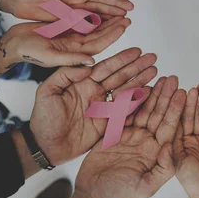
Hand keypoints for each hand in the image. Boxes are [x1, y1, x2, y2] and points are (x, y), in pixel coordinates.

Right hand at [3, 18, 130, 66]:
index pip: (99, 44)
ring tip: (119, 10)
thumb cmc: (28, 53)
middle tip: (128, 14)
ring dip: (106, 20)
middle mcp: (76, 46)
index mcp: (74, 53)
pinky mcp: (65, 29)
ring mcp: (71, 37)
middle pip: (100, 35)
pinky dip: (93, 15)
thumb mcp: (49, 57)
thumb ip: (70, 59)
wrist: (13, 44)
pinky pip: (83, 21)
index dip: (113, 34)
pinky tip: (102, 7)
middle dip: (114, 26)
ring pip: (93, 27)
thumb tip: (91, 62)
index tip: (125, 24)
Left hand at [30, 47, 157, 165]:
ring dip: (141, 80)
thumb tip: (87, 65)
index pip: (105, 67)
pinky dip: (138, 101)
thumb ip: (65, 75)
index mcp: (83, 82)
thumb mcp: (47, 92)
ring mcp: (103, 107)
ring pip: (126, 90)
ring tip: (155, 71)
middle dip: (137, 67)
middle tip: (152, 58)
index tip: (136, 51)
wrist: (45, 146)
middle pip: (120, 76)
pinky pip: (125, 110)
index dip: (121, 59)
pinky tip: (150, 92)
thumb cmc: (43, 119)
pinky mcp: (108, 122)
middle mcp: (96, 92)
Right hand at [70, 76, 185, 197]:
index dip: (175, 109)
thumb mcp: (146, 186)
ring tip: (161, 77)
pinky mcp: (116, 130)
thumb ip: (164, 168)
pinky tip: (139, 86)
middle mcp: (147, 140)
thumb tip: (171, 147)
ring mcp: (132, 134)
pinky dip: (131, 99)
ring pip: (144, 109)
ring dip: (152, 94)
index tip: (182, 92)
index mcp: (157, 151)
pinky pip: (125, 112)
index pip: (169, 127)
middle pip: (159, 114)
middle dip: (166, 96)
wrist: (93, 193)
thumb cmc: (119, 193)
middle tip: (174, 78)